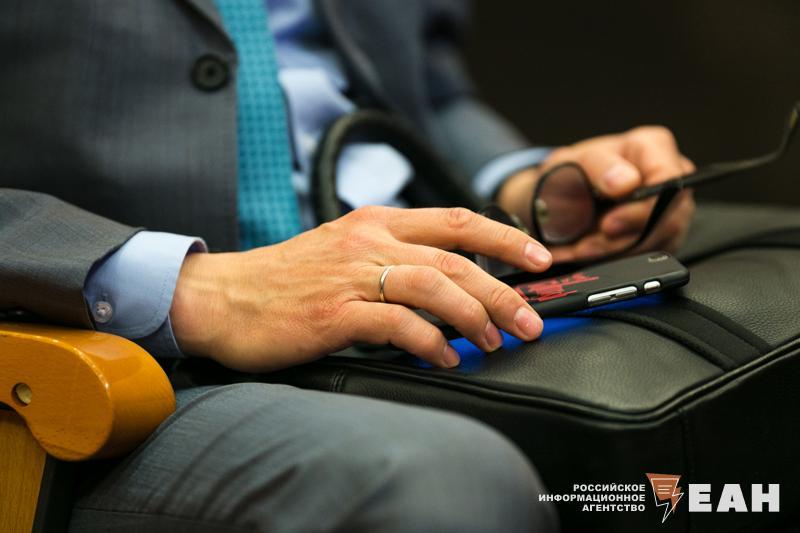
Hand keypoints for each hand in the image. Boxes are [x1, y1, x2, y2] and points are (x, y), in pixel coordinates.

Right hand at [170, 207, 551, 371]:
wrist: (224, 297)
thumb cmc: (286, 279)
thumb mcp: (343, 250)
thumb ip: (392, 256)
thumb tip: (449, 282)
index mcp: (375, 222)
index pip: (455, 220)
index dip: (503, 238)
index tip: (538, 256)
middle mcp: (369, 242)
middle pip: (455, 259)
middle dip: (503, 291)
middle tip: (529, 320)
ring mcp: (352, 277)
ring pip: (435, 286)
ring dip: (475, 316)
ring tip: (495, 341)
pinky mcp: (335, 313)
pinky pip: (398, 326)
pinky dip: (431, 343)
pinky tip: (445, 358)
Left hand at [497, 126, 695, 262]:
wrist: (555, 200)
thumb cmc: (568, 175)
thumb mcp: (571, 162)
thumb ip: (599, 166)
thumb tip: (626, 182)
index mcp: (653, 147)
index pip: (669, 181)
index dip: (643, 209)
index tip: (608, 225)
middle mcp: (669, 178)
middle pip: (668, 219)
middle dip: (623, 240)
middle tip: (586, 245)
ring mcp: (670, 210)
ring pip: (659, 244)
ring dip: (615, 254)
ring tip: (581, 248)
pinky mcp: (662, 237)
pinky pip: (649, 259)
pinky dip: (615, 261)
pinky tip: (590, 254)